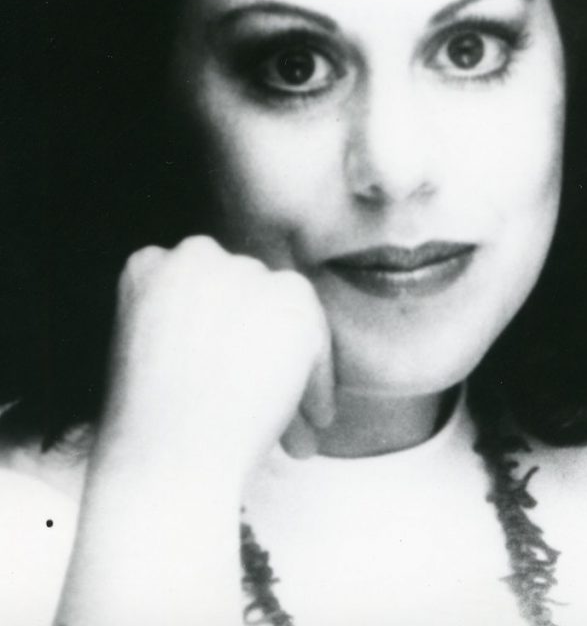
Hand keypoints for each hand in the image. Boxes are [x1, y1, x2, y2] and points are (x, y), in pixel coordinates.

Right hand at [100, 234, 334, 482]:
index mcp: (149, 266)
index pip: (200, 288)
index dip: (221, 334)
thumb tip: (231, 333)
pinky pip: (315, 341)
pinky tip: (314, 420)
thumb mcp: (141, 357)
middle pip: (245, 298)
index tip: (227, 372)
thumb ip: (182, 325)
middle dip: (258, 349)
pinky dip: (317, 382)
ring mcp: (244, 273)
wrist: (168, 459)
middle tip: (264, 398)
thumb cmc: (145, 432)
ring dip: (292, 365)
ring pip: (284, 317)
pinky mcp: (291, 298)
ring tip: (298, 422)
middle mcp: (195, 255)